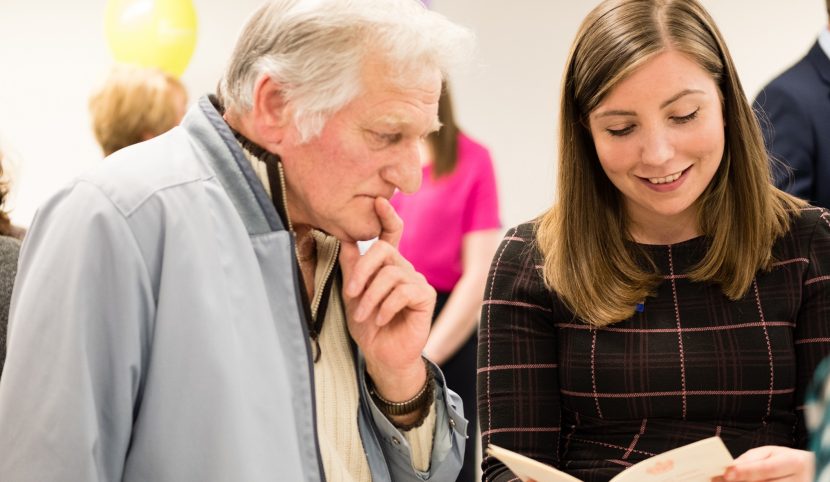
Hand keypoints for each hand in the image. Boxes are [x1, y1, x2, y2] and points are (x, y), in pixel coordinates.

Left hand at [340, 197, 435, 401]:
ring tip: (363, 315)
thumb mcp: (352, 294)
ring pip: (390, 274)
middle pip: (384, 251)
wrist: (382, 355)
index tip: (379, 201)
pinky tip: (381, 319)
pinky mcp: (425, 297)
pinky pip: (403, 291)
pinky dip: (386, 306)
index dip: (387, 216)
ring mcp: (416, 282)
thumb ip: (351, 267)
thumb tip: (345, 238)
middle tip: (350, 293)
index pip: (390, 234)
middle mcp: (404, 269)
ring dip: (371, 297)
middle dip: (363, 270)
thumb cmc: (368, 326)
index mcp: (387, 265)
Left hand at [720, 446, 813, 480]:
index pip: (766, 468)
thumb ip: (750, 459)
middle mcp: (799, 480)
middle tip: (721, 479)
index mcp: (794, 462)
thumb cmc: (787, 461)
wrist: (808, 470)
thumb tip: (731, 467)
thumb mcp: (770, 452)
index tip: (727, 474)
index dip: (745, 472)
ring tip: (728, 481)